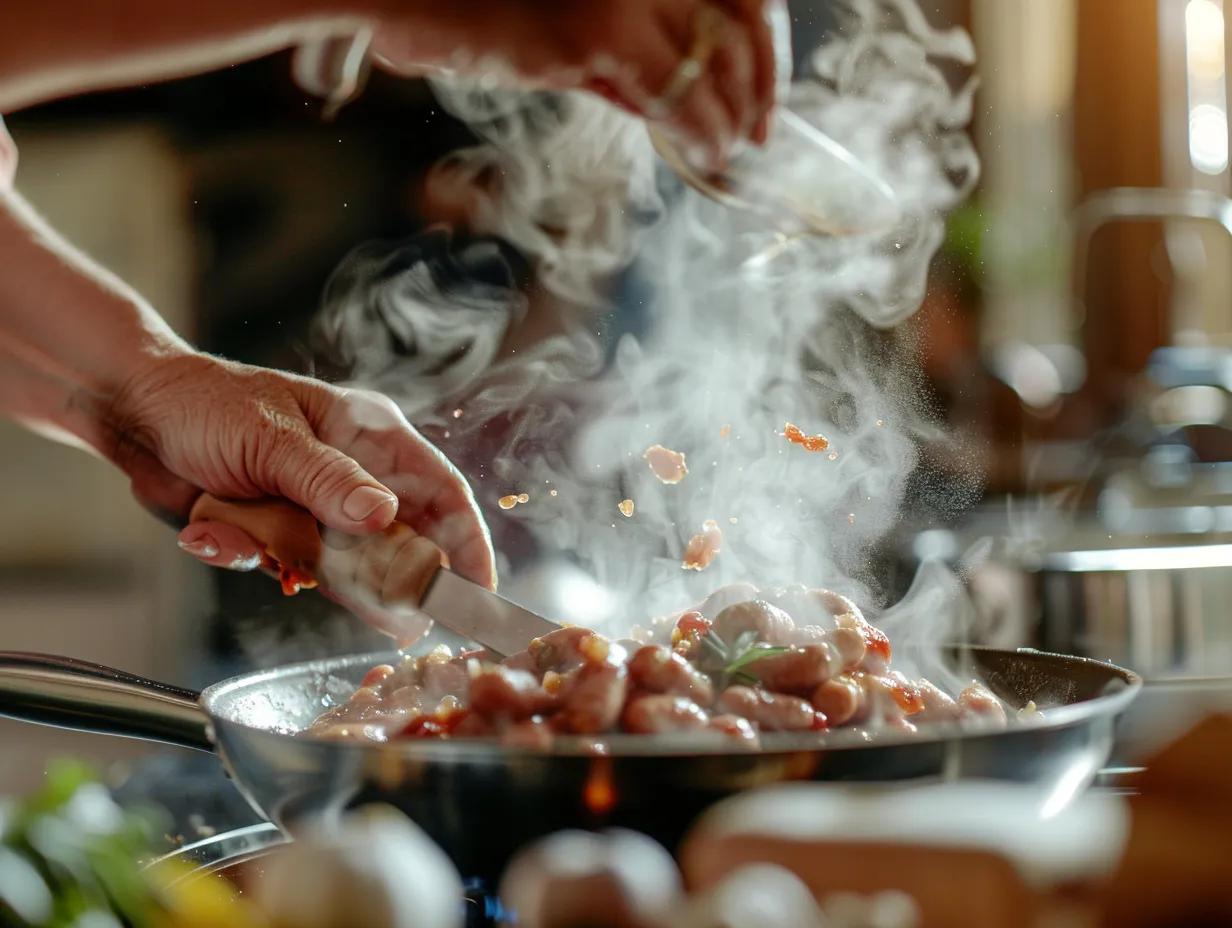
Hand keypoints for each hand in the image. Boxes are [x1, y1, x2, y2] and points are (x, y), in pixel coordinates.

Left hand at [104, 348, 495, 590]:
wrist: (135, 415)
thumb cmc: (207, 403)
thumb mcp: (271, 440)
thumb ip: (329, 481)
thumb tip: (382, 518)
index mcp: (371, 436)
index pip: (443, 495)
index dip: (468, 546)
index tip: (479, 595)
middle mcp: (355, 476)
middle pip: (403, 542)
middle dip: (389, 575)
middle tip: (394, 612)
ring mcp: (319, 508)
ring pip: (344, 565)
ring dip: (307, 566)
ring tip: (292, 572)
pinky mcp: (283, 534)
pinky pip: (286, 566)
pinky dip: (250, 553)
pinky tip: (211, 527)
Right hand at [371, 0, 777, 167]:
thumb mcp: (564, 17)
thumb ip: (618, 42)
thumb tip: (668, 87)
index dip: (761, 42)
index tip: (761, 86)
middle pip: (741, 16)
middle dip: (760, 80)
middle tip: (760, 128)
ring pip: (717, 56)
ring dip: (735, 111)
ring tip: (730, 147)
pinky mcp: (599, 28)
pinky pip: (677, 93)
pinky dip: (703, 129)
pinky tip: (709, 151)